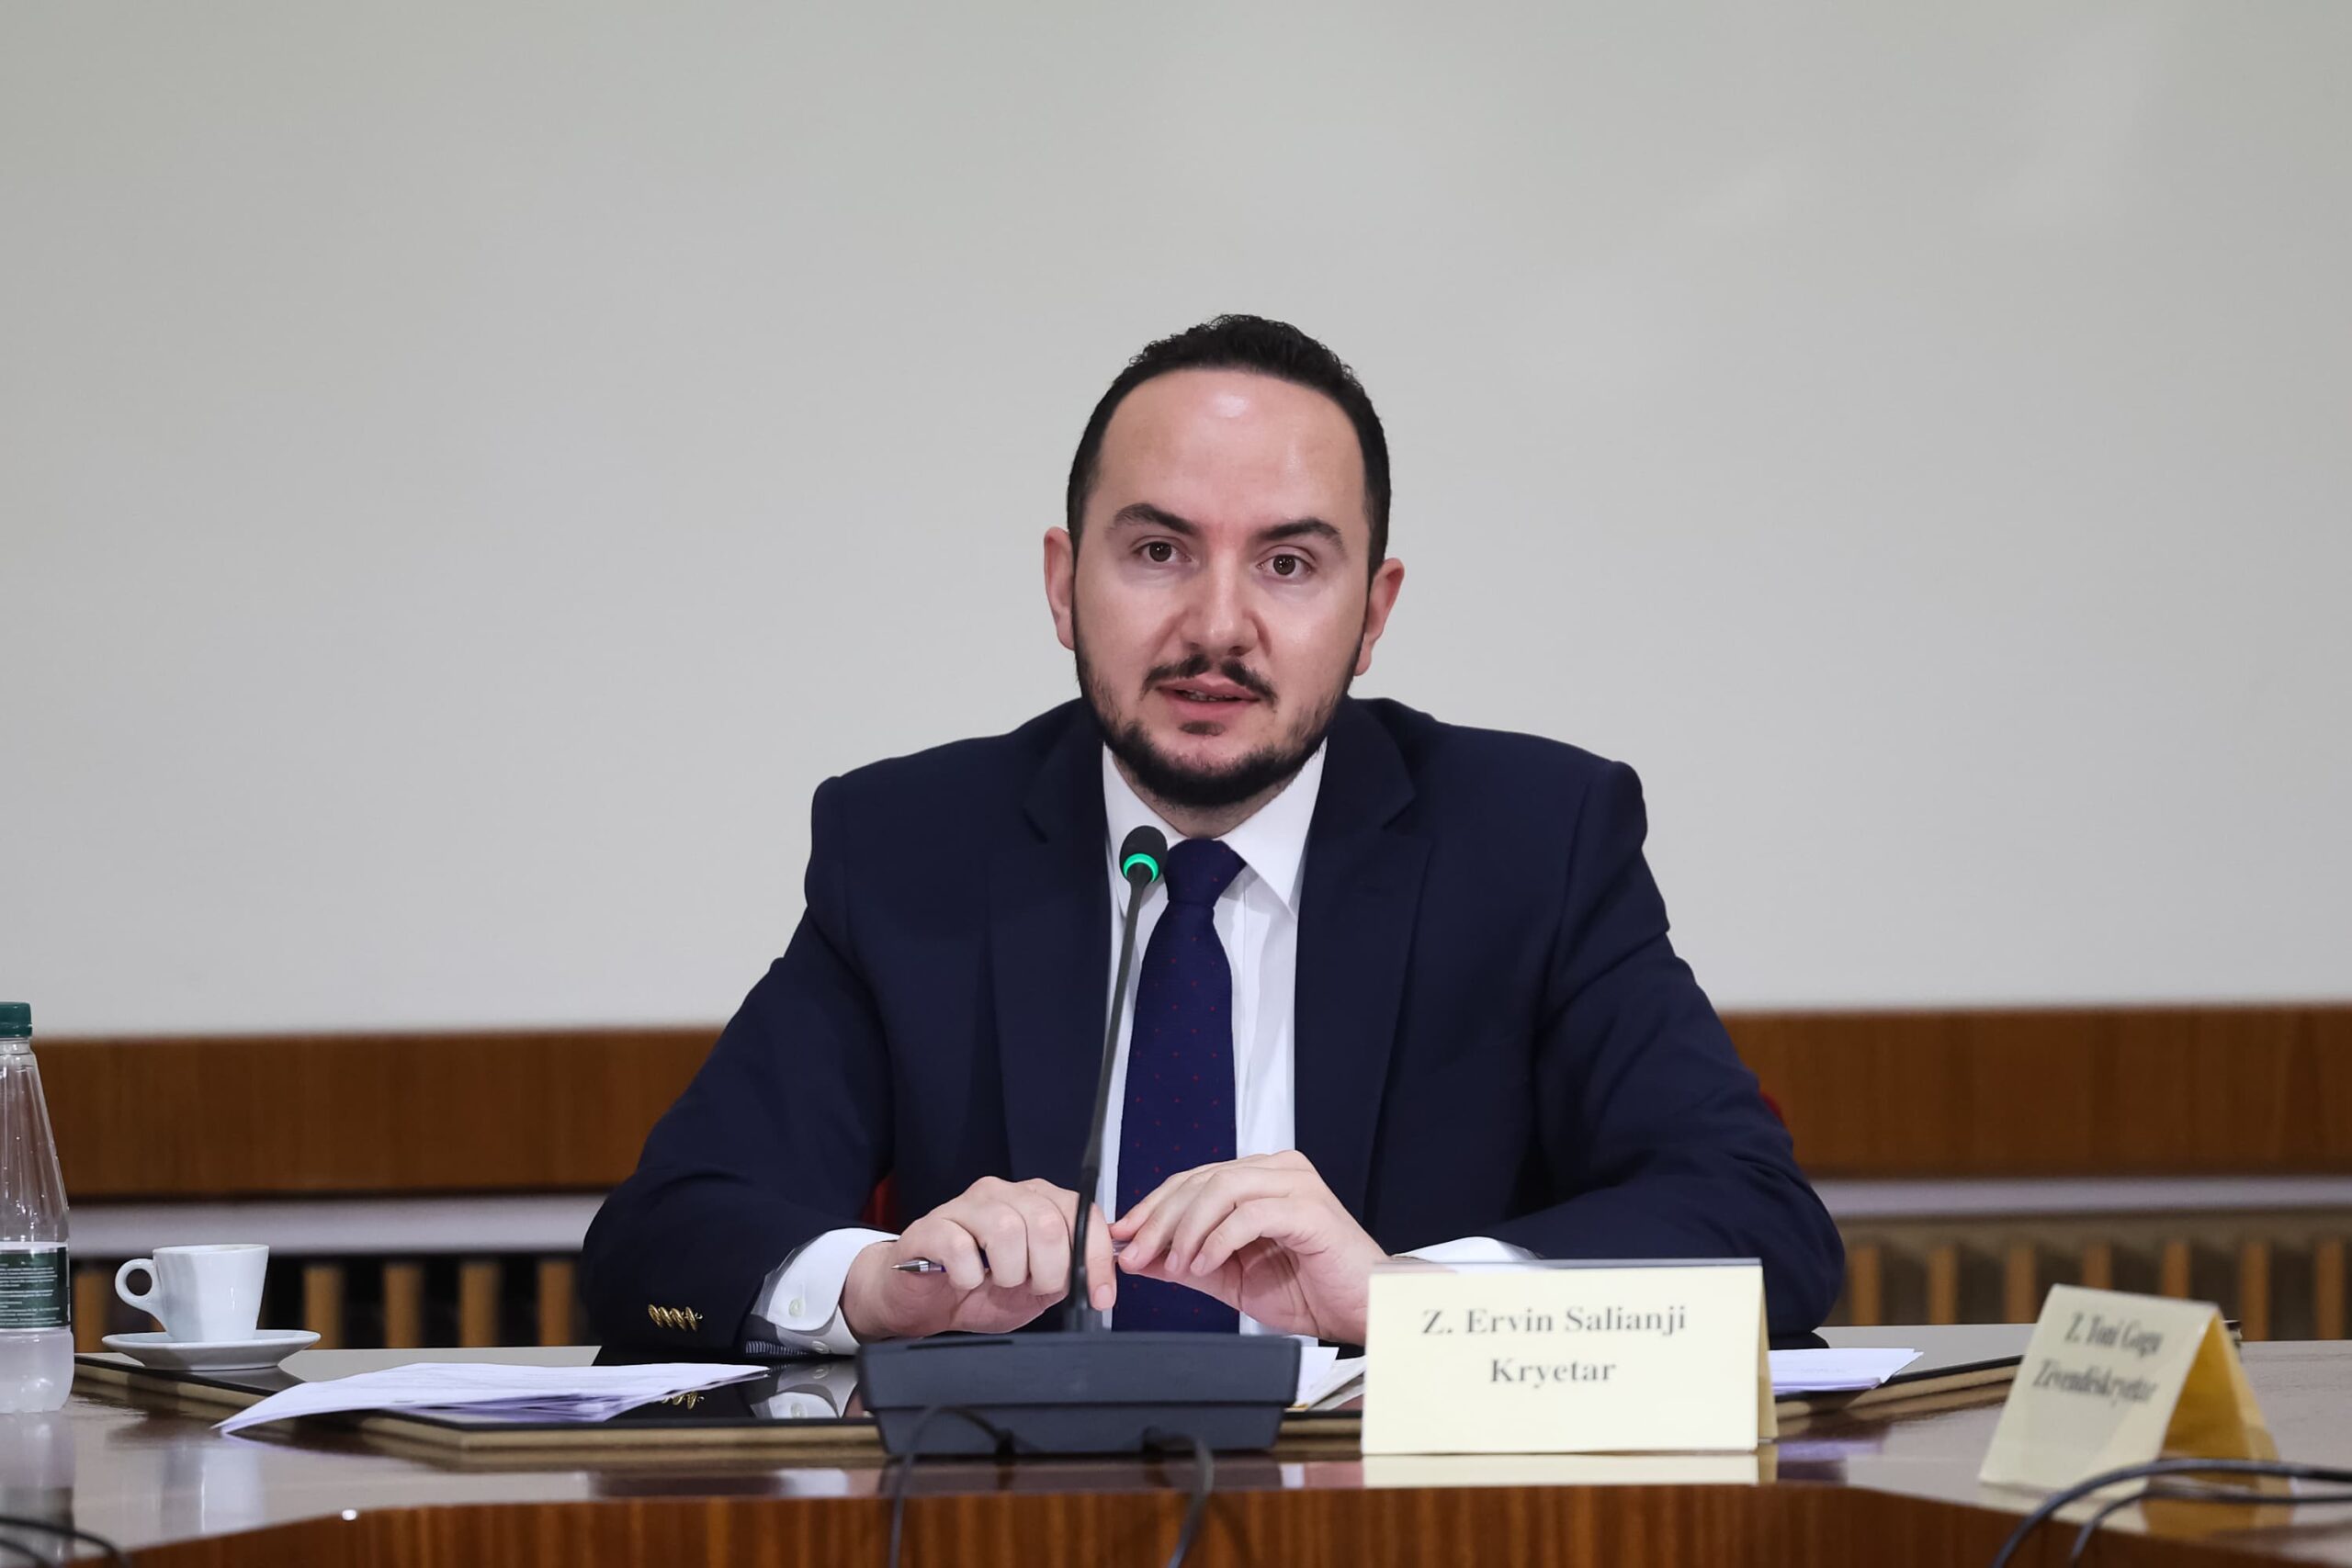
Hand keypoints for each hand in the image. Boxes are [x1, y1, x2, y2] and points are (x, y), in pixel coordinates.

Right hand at [840, 1176, 1114, 1341]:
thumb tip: (1099, 1276)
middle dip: (1049, 1271)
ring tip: (996, 1283)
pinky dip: (969, 1275)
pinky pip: (960, 1246)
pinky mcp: (931, 1227)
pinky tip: (965, 1281)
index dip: (1096, 1257)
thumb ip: (1068, 1275)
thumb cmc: (980, 1288)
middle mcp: (1004, 1194)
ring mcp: (965, 1206)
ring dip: (1008, 1273)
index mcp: (1036, 1202)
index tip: (1101, 1296)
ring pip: (1006, 1229)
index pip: (1082, 1213)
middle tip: (1031, 1289)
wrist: (923, 1301)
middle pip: (1046, 1222)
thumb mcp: (1036, 1288)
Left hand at [1109, 1151, 1386, 1342]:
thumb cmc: (1309, 1290)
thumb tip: (1139, 1257)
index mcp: (1260, 1178)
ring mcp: (1296, 1186)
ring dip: (1188, 1229)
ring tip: (1175, 1264)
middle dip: (1161, 1219)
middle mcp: (1278, 1171)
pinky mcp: (1309, 1210)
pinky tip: (1206, 1263)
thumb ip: (1187, 1262)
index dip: (1154, 1205)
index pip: (1194, 1178)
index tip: (1123, 1234)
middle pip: (1202, 1179)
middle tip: (1136, 1253)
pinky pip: (1250, 1214)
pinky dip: (1219, 1239)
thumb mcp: (1231, 1278)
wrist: (1360, 1311)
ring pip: (1222, 1188)